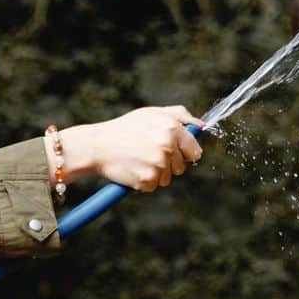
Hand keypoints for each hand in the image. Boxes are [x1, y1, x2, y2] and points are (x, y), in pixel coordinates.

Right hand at [53, 106, 203, 191]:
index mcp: (171, 128)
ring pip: (168, 178)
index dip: (185, 153)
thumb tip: (200, 126)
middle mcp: (167, 146)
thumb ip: (179, 115)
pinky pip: (154, 186)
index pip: (194, 150)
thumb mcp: (151, 113)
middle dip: (168, 163)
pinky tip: (133, 168)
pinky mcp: (148, 180)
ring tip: (138, 159)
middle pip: (181, 167)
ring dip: (156, 173)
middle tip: (148, 153)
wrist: (97, 145)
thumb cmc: (125, 128)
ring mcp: (158, 164)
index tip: (175, 153)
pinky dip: (144, 181)